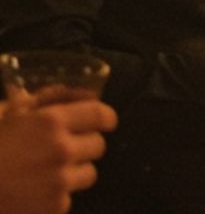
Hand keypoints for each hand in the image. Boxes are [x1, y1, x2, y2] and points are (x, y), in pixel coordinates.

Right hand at [0, 99, 116, 213]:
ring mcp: (60, 181)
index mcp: (50, 122)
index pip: (100, 114)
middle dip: (85, 145)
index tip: (105, 122)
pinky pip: (69, 197)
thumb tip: (74, 91)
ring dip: (74, 172)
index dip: (105, 118)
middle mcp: (62, 149)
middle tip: (65, 149)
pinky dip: (56, 196)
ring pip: (89, 173)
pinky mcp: (56, 207)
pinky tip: (33, 192)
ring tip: (46, 173)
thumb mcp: (4, 115)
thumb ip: (38, 100)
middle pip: (98, 145)